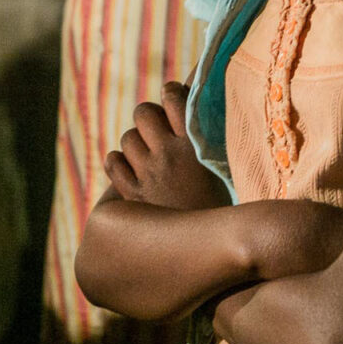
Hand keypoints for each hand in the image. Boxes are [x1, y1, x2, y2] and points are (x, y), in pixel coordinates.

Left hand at [104, 83, 226, 209]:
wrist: (213, 252)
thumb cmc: (228, 208)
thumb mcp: (230, 169)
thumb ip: (216, 139)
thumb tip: (205, 103)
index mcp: (197, 146)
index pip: (174, 97)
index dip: (171, 92)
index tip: (173, 95)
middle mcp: (169, 156)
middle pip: (142, 112)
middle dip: (149, 117)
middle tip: (158, 129)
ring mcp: (148, 175)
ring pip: (127, 138)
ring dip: (136, 143)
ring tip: (149, 156)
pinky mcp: (132, 195)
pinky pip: (112, 163)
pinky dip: (119, 163)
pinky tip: (132, 171)